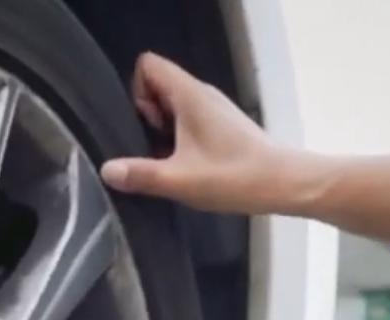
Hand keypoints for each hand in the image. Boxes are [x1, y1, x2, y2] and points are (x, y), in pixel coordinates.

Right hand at [100, 52, 317, 215]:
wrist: (283, 183)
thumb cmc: (233, 177)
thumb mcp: (179, 180)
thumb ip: (140, 174)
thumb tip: (106, 170)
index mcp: (190, 95)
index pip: (149, 65)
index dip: (136, 91)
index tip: (145, 124)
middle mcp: (201, 94)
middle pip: (158, 84)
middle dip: (145, 112)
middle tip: (153, 146)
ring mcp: (213, 108)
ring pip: (172, 102)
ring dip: (160, 126)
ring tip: (167, 158)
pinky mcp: (220, 123)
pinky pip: (186, 116)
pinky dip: (177, 134)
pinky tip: (183, 162)